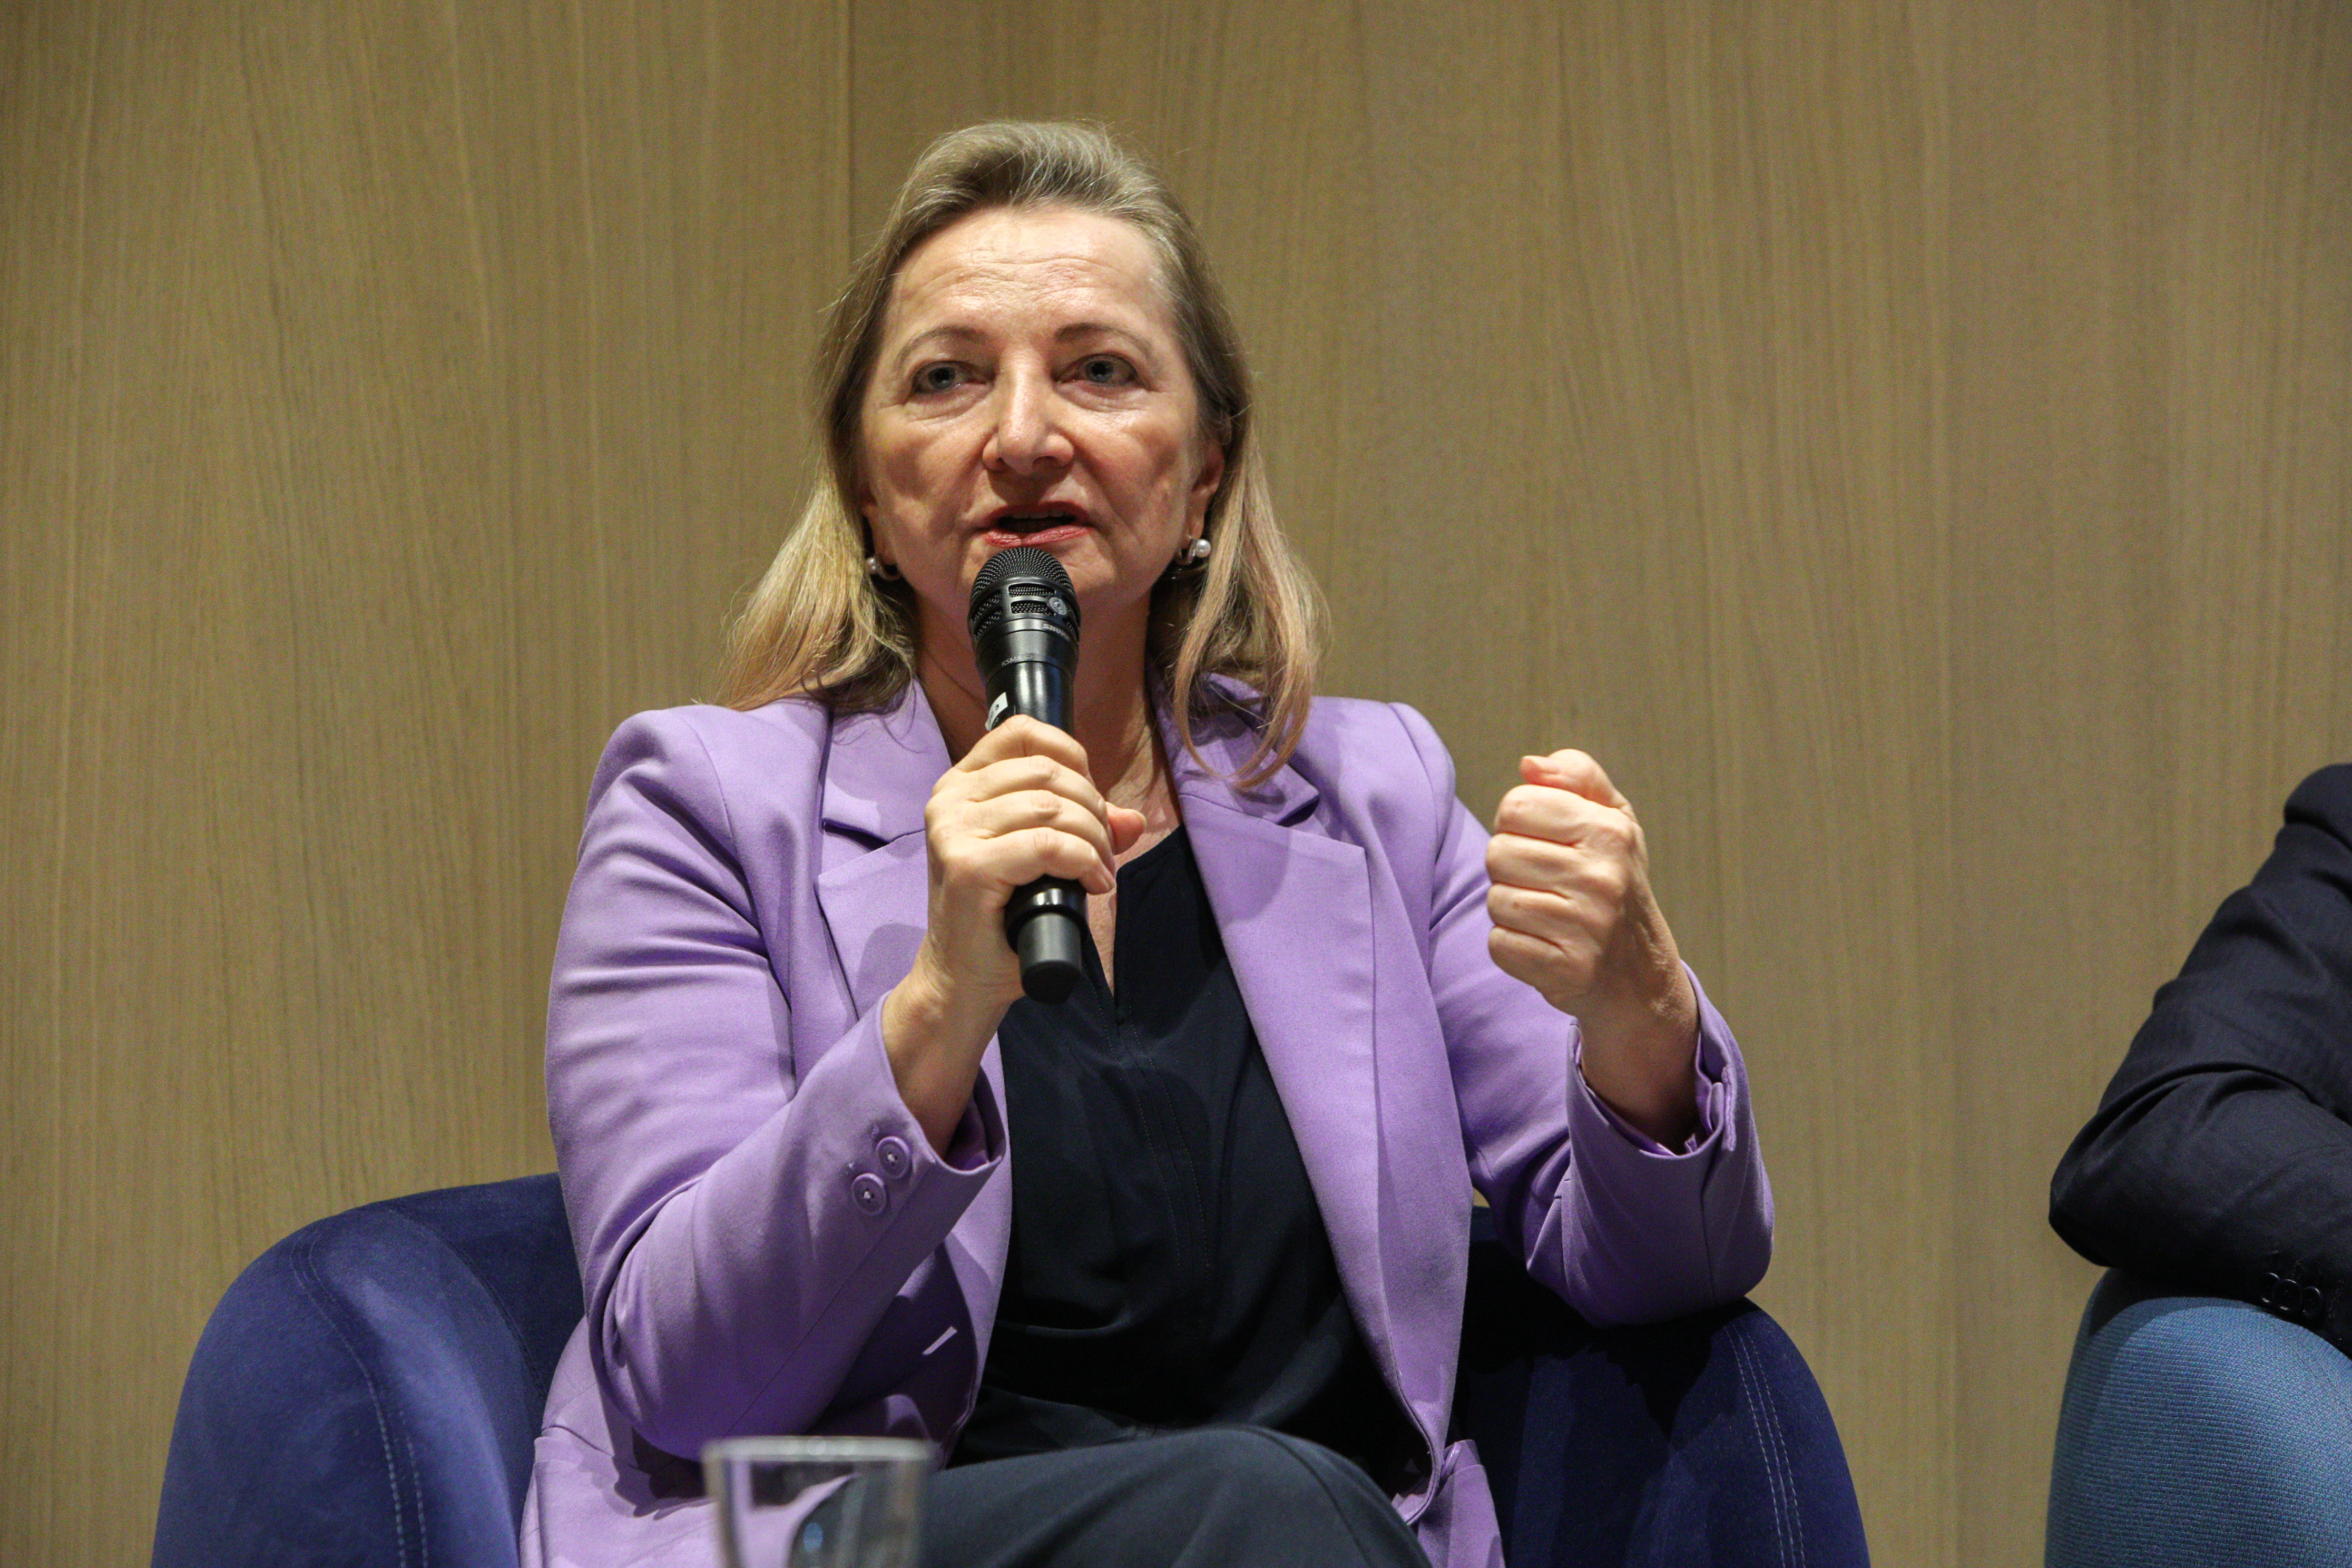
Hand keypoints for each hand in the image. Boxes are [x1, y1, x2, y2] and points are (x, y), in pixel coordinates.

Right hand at [883, 717, 1144, 1150]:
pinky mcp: (969, 866)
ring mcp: (954, 831)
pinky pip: (1049, 844)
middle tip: (1103, 850)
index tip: (1091, 800)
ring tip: (1099, 871)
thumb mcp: (1041, 860)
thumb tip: (1133, 819)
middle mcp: (949, 799)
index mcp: (960, 785)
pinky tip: (1093, 884)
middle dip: (1093, 809)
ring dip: (1094, 838)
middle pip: (1048, 772)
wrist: (962, 981)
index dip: (1072, 757)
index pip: (1021, 731)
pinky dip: (1084, 861)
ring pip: (1053, 807)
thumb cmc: (999, 919)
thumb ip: (1081, 830)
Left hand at [1486, 750, 1698, 1144]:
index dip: (1518, 823)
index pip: (1516, 805)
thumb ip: (1577, 778)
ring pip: (1496, 900)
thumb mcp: (1611, 820)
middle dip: (1511, 869)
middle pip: (1498, 852)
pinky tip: (1545, 946)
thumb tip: (1530, 765)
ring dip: (1511, 910)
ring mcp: (1587, 927)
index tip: (1544, 843)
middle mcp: (1603, 877)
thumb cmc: (1615, 883)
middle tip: (1547, 886)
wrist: (1639, 976)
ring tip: (1548, 916)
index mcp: (1610, 831)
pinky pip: (1499, 944)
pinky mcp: (1567, 970)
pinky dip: (1512, 947)